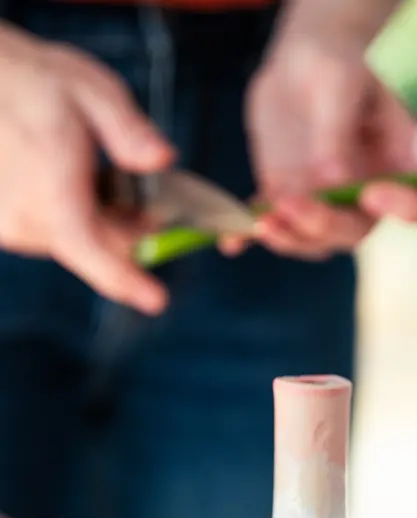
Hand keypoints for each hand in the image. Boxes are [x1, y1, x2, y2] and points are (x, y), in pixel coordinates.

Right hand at [0, 24, 173, 312]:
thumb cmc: (29, 80)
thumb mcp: (90, 91)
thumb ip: (129, 131)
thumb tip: (163, 158)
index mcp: (53, 196)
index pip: (97, 255)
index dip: (129, 282)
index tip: (156, 301)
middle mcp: (25, 222)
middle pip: (96, 248)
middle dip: (126, 231)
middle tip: (144, 202)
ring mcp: (7, 227)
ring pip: (73, 239)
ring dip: (92, 219)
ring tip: (85, 173)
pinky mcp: (1, 225)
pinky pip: (47, 230)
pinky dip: (65, 214)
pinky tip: (58, 176)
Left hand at [225, 42, 416, 260]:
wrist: (301, 61)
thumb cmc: (335, 60)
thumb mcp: (338, 83)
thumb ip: (336, 132)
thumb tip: (332, 183)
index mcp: (404, 164)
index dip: (406, 209)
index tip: (370, 194)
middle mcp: (371, 196)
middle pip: (355, 230)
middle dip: (323, 225)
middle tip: (291, 205)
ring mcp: (329, 204)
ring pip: (314, 240)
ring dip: (287, 237)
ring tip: (261, 221)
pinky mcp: (291, 201)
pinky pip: (274, 226)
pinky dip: (250, 235)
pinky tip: (230, 242)